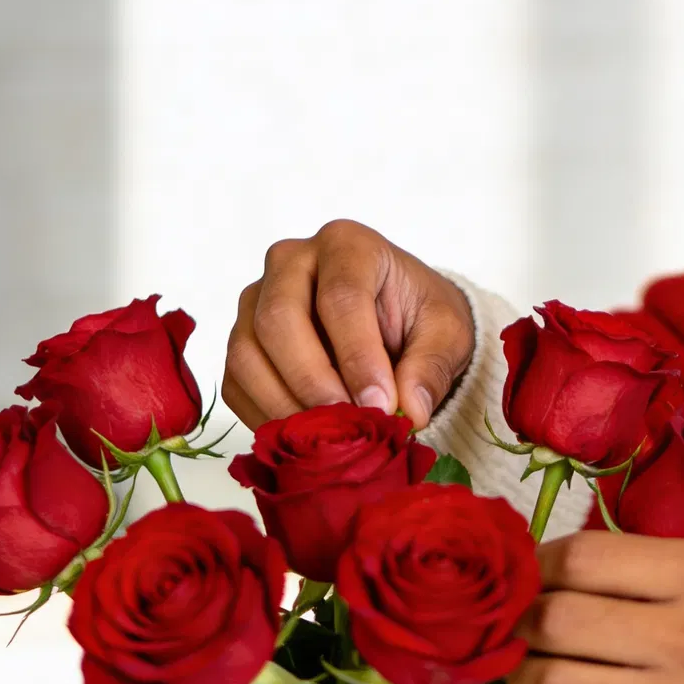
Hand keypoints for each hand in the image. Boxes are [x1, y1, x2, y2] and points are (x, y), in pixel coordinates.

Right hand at [224, 220, 475, 433]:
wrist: (395, 324)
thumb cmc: (418, 317)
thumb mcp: (447, 333)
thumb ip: (432, 366)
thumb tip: (411, 410)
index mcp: (347, 245)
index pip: (341, 296)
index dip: (358, 356)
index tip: (381, 405)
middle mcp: (291, 261)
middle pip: (279, 317)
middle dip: (313, 381)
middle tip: (346, 425)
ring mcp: (257, 299)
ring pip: (247, 351)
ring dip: (284, 404)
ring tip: (326, 439)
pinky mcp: (243, 340)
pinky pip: (236, 382)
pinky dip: (265, 416)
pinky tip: (303, 438)